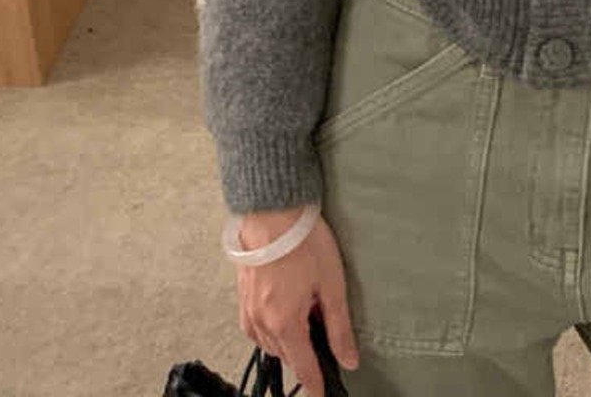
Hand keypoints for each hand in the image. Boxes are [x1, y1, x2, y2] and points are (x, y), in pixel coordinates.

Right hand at [236, 208, 359, 396]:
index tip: (323, 393)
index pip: (303, 368)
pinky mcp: (242, 298)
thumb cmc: (304, 242)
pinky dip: (273, 329)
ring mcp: (247, 311)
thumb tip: (348, 360)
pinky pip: (257, 328)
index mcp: (284, 324)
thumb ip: (339, 327)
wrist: (272, 212)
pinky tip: (287, 311)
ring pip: (270, 343)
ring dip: (289, 341)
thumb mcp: (332, 285)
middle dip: (305, 355)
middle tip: (325, 340)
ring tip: (308, 317)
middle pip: (287, 356)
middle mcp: (261, 323)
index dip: (316, 383)